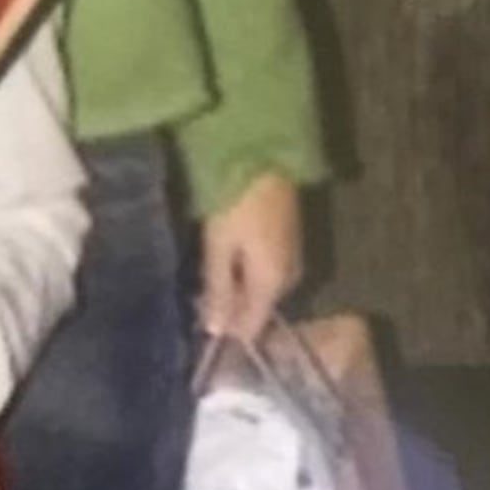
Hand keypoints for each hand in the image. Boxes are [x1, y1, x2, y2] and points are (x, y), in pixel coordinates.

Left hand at [198, 173, 302, 344]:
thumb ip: (218, 288)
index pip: (252, 325)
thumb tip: (216, 331)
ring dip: (236, 289)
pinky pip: (265, 271)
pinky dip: (245, 273)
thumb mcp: (219, 245)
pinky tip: (226, 263)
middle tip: (197, 299)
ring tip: (207, 280)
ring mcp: (291, 258)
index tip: (199, 325)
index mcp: (273, 283)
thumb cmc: (235, 202)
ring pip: (261, 289)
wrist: (263, 158)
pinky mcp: (288, 241)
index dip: (226, 329)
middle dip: (229, 309)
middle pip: (258, 308)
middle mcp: (289, 277)